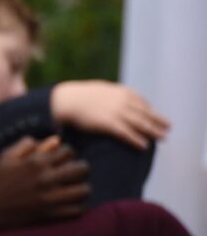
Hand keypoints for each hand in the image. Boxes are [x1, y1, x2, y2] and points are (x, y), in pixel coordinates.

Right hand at [0, 136, 88, 230]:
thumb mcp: (6, 156)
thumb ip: (28, 145)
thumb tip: (56, 141)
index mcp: (36, 162)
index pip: (68, 151)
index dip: (68, 153)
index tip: (62, 159)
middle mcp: (46, 179)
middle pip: (81, 169)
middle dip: (80, 168)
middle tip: (73, 173)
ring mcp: (50, 199)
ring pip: (84, 190)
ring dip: (81, 187)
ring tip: (73, 189)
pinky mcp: (51, 216)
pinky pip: (77, 210)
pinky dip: (77, 206)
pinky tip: (68, 204)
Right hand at [51, 80, 169, 149]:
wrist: (66, 100)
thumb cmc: (80, 96)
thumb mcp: (101, 90)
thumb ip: (113, 95)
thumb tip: (117, 99)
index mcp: (121, 92)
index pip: (142, 102)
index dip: (151, 110)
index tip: (157, 117)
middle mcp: (122, 101)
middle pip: (145, 113)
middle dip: (158, 121)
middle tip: (168, 128)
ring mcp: (116, 112)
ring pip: (140, 124)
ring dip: (153, 131)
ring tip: (162, 138)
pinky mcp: (109, 123)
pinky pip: (127, 133)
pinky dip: (137, 139)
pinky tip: (144, 146)